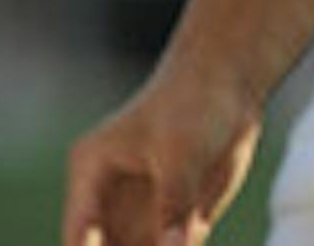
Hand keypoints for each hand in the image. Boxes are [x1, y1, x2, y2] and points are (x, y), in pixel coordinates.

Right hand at [62, 62, 261, 245]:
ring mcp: (142, 213)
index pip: (80, 237)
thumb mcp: (181, 150)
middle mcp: (110, 201)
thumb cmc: (196, 102)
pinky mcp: (175, 220)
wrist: (233, 82)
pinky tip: (193, 240)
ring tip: (182, 241)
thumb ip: (172, 203)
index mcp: (92, 174)